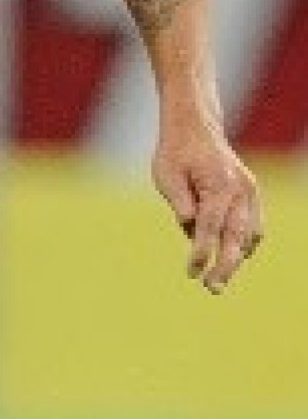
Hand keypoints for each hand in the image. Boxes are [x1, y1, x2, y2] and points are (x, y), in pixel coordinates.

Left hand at [153, 119, 263, 292]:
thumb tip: (189, 228)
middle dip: (226, 266)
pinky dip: (244, 244)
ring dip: (236, 258)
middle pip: (236, 237)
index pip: (210, 228)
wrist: (195, 129)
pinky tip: (230, 257)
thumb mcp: (166, 175)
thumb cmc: (175, 153)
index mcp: (219, 185)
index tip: (191, 273)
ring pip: (250, 235)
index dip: (201, 253)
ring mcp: (250, 193)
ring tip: (217, 280)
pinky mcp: (251, 195)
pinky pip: (254, 226)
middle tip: (212, 289)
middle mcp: (240, 191)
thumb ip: (179, 202)